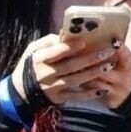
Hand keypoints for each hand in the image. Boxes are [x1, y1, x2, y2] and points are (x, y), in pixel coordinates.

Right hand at [13, 31, 130, 111]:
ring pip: (76, 80)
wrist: (21, 91)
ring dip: (93, 73)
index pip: (56, 52)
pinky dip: (88, 94)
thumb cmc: (31, 64)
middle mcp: (46, 74)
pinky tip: (100, 89)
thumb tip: (66, 33)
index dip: (69, 47)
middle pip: (70, 66)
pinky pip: (75, 97)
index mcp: (40, 59)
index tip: (84, 42)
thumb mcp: (34, 49)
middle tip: (107, 52)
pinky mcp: (57, 98)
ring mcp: (52, 88)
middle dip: (90, 59)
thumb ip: (50, 41)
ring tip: (108, 66)